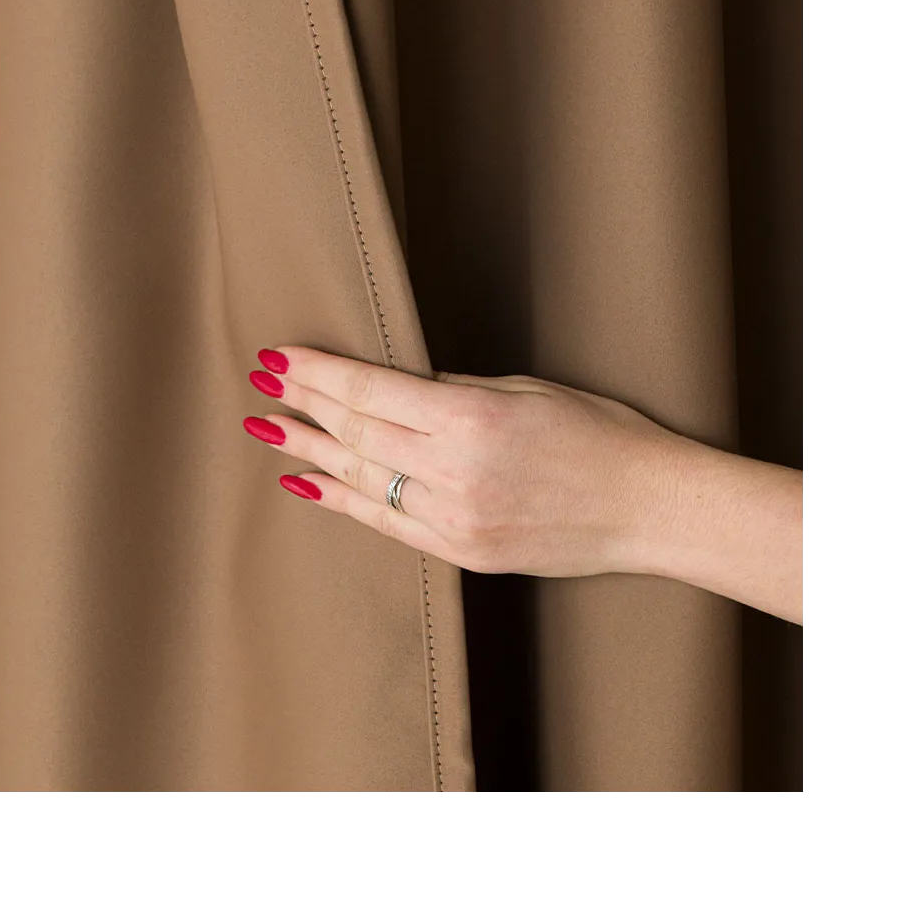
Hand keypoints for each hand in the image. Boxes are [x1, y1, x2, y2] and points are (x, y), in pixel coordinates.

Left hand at [242, 345, 681, 578]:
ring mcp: (456, 519)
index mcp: (472, 419)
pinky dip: (343, 502)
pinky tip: (306, 485)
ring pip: (363, 480)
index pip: (371, 393)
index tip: (280, 359)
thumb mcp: (524, 390)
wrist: (648, 508)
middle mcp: (455, 472)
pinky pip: (387, 525)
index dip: (319, 375)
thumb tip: (391, 391)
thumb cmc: (599, 434)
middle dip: (304, 405)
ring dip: (309, 453)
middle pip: (357, 434)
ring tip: (267, 430)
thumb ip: (452, 392)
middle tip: (263, 385)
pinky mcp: (462, 553)